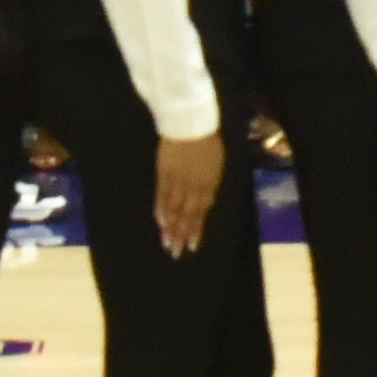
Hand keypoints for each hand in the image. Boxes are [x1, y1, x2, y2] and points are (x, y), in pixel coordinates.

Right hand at [153, 132, 224, 255]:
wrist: (190, 123)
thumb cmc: (208, 140)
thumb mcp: (216, 163)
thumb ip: (210, 183)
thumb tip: (205, 201)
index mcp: (209, 183)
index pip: (201, 211)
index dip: (196, 229)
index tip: (192, 245)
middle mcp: (193, 186)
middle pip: (186, 214)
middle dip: (181, 234)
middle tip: (176, 253)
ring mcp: (177, 181)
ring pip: (174, 208)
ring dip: (170, 227)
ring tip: (167, 243)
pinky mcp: (164, 173)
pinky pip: (162, 195)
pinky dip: (161, 210)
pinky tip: (160, 222)